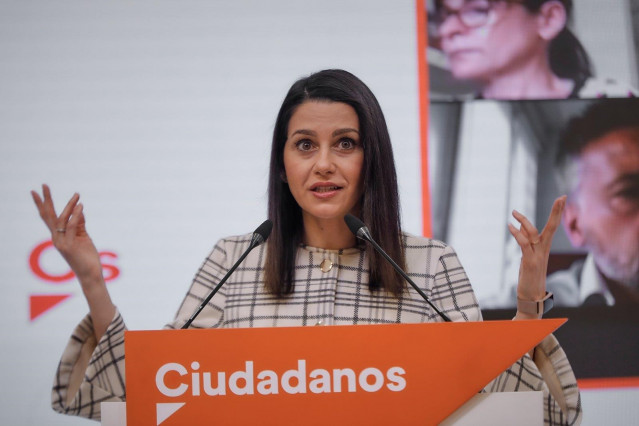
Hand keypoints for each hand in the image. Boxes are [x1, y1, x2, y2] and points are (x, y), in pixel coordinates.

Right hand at [32, 184, 114, 339]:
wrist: (91, 274)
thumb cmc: (87, 256)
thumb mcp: (83, 236)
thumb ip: (79, 224)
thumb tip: (79, 209)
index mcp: (58, 236)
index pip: (48, 217)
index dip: (44, 204)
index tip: (39, 191)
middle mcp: (56, 238)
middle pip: (48, 216)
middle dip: (46, 200)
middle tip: (43, 185)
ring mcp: (61, 243)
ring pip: (61, 220)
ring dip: (69, 206)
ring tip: (77, 195)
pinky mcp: (69, 246)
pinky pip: (71, 227)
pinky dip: (75, 216)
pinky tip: (80, 206)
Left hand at [508, 196, 565, 304]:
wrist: (531, 298)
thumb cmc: (529, 278)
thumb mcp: (528, 258)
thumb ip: (527, 244)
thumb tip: (522, 231)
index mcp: (545, 249)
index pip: (552, 227)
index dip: (557, 213)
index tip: (561, 199)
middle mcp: (544, 251)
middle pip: (552, 227)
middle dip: (556, 212)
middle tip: (561, 197)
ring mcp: (538, 256)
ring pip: (535, 234)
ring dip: (524, 221)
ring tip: (513, 212)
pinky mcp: (530, 262)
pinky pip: (524, 244)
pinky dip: (517, 234)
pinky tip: (510, 226)